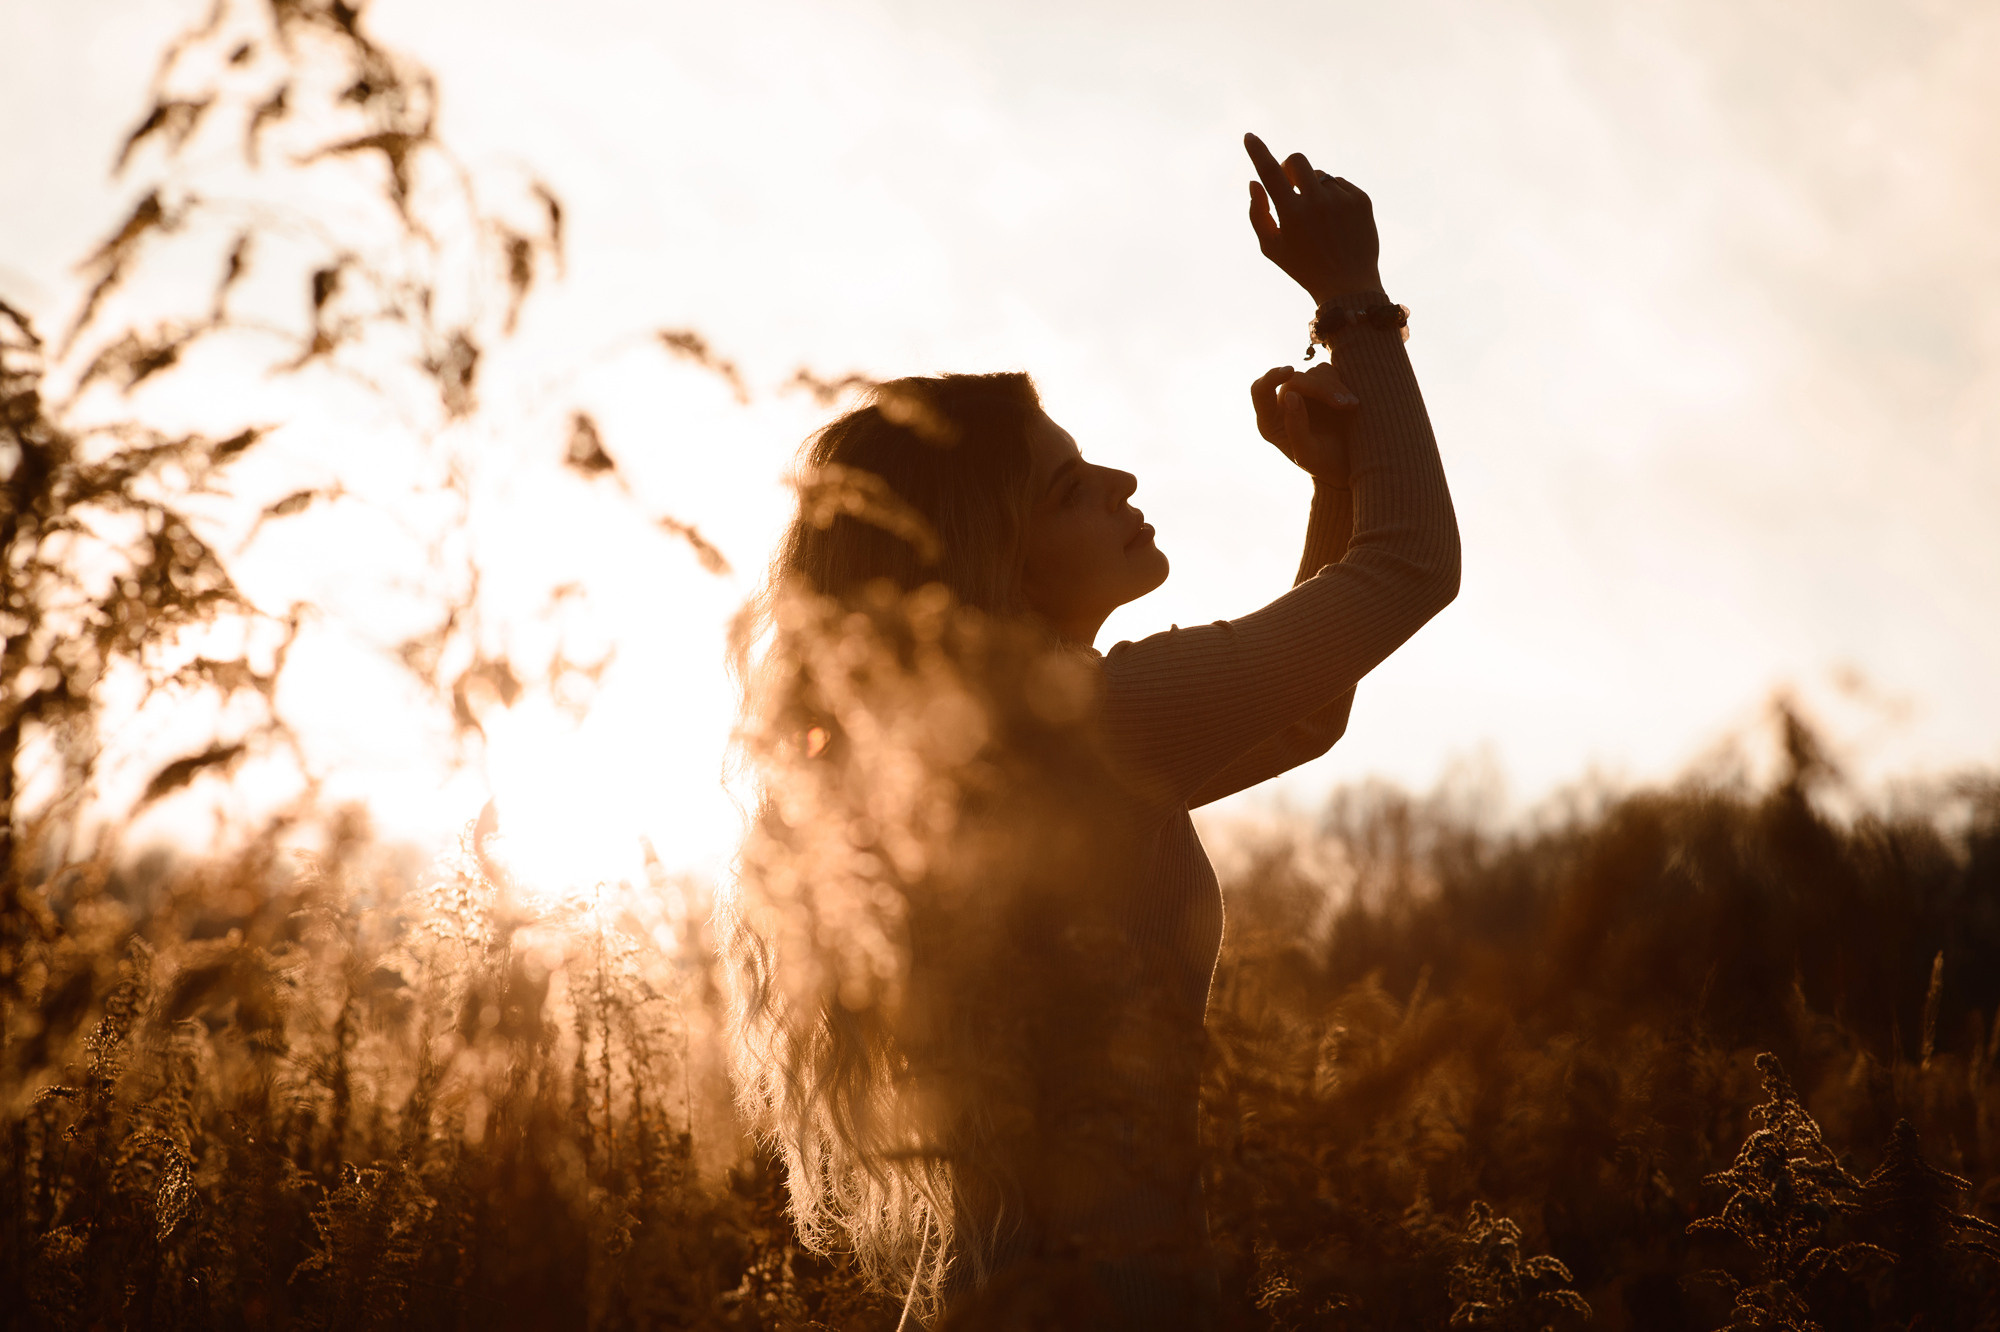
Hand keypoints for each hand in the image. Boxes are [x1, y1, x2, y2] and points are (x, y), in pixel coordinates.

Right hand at [1244, 133, 1380, 305]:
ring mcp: (1342, 199)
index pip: (1270, 172)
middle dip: (1290, 168)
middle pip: (1298, 161)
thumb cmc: (1304, 268)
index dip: (1258, 151)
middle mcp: (1318, 202)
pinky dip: (1333, 197)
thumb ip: (1258, 214)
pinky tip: (1336, 221)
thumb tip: (1254, 182)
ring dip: (1313, 189)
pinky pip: (1340, 184)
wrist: (1348, 286)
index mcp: (1292, 214)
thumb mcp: (1272, 247)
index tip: (1250, 136)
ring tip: (1319, 219)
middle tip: (1290, 186)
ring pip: (1320, 175)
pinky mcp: (1362, 200)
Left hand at [1251, 362, 1356, 484]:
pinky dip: (1341, 385)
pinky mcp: (1323, 389)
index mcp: (1271, 421)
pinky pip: (1328, 374)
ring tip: (1351, 406)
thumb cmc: (1325, 465)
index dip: (1271, 376)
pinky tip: (1352, 403)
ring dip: (1334, 387)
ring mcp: (1304, 394)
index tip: (1289, 371)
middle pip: (1295, 380)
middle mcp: (1284, 404)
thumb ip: (1296, 428)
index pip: (1260, 391)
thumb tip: (1291, 395)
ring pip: (1314, 373)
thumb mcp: (1309, 454)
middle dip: (1320, 388)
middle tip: (1343, 404)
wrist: (1349, 466)